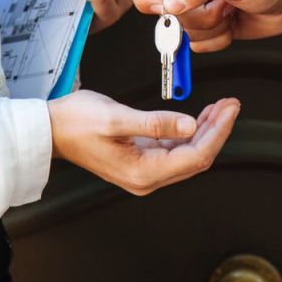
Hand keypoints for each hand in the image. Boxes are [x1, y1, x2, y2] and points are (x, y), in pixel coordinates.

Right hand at [48, 90, 239, 194]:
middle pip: (197, 157)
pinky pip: (176, 149)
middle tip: (232, 104)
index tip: (230, 109)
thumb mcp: (116, 117)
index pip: (195, 156)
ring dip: (207, 130)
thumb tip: (190, 126)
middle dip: (217, 130)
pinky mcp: (142, 159)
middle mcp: (147, 177)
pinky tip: (200, 116)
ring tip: (221, 107)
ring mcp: (145, 170)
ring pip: (189, 154)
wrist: (49, 131)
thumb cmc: (75, 123)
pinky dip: (191, 131)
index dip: (217, 132)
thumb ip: (155, 123)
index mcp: (142, 172)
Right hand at [127, 0, 281, 51]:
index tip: (166, 11)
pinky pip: (195, 43)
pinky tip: (234, 23)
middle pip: (160, 10)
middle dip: (192, 17)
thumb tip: (170, 3)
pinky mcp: (207, 23)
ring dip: (208, 28)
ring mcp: (196, 3)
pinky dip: (216, 40)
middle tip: (219, 6)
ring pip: (179, 30)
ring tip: (231, 11)